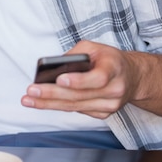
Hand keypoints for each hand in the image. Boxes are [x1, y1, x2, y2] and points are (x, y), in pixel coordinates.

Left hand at [21, 41, 136, 118]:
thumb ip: (75, 55)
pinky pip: (78, 110)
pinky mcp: (103, 114)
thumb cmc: (109, 59)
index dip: (79, 81)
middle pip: (80, 96)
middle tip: (32, 91)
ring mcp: (110, 105)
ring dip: (50, 104)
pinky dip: (59, 106)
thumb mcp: (94, 47)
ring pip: (76, 107)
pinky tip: (43, 103)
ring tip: (29, 99)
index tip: (59, 79)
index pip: (98, 78)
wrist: (132, 77)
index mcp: (114, 68)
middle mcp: (114, 90)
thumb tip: (53, 66)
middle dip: (52, 94)